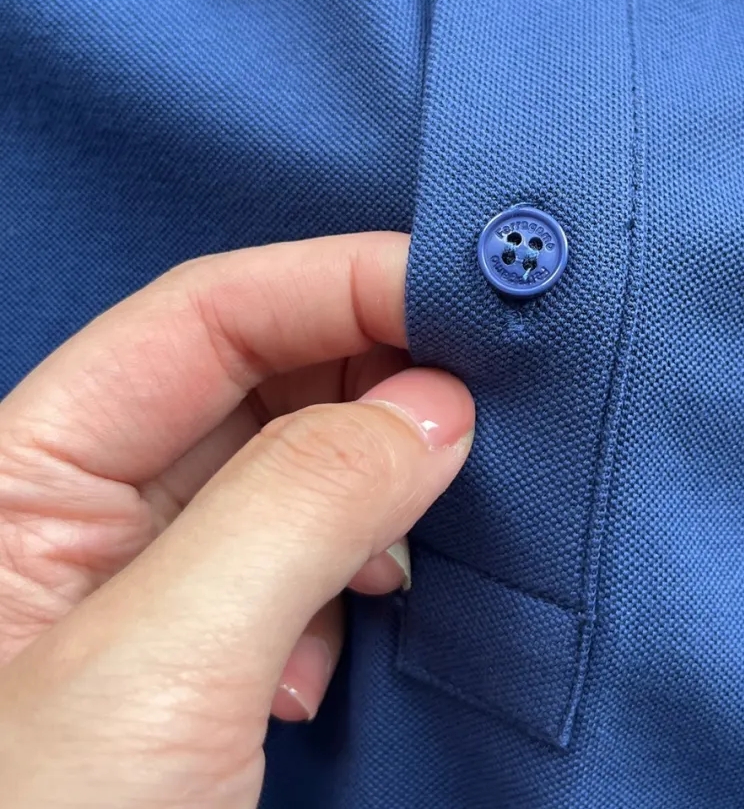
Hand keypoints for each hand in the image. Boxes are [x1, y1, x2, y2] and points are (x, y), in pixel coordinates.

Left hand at [0, 233, 473, 807]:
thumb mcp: (160, 670)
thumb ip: (299, 510)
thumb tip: (440, 407)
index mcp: (20, 471)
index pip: (203, 318)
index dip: (335, 283)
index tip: (462, 290)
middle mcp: (81, 507)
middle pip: (252, 376)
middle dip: (374, 371)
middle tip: (486, 391)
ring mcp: (145, 580)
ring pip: (287, 462)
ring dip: (375, 470)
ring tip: (433, 510)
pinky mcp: (202, 649)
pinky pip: (300, 550)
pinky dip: (359, 558)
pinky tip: (366, 612)